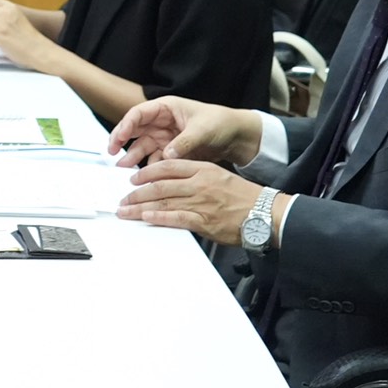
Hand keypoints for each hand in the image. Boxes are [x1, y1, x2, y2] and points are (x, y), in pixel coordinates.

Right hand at [106, 95, 261, 168]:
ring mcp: (164, 137)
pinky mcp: (171, 151)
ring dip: (133, 157)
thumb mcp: (202, 129)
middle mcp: (161, 122)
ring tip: (124, 169)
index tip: (118, 139)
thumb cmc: (219, 122)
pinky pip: (155, 159)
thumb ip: (184, 142)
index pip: (138, 114)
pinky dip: (149, 167)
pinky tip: (145, 177)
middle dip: (121, 141)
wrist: (235, 135)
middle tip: (111, 153)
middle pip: (134, 130)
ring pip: (142, 146)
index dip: (125, 125)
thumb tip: (167, 155)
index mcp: (165, 108)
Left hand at [118, 158, 265, 244]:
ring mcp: (200, 202)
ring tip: (125, 211)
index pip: (167, 166)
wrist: (264, 214)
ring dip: (140, 207)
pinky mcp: (204, 221)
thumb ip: (195, 177)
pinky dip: (158, 217)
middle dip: (136, 192)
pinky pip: (176, 218)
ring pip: (162, 201)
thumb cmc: (243, 197)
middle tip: (123, 198)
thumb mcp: (219, 176)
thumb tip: (171, 183)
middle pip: (159, 185)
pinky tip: (146, 217)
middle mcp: (199, 183)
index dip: (146, 173)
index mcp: (202, 169)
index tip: (133, 179)